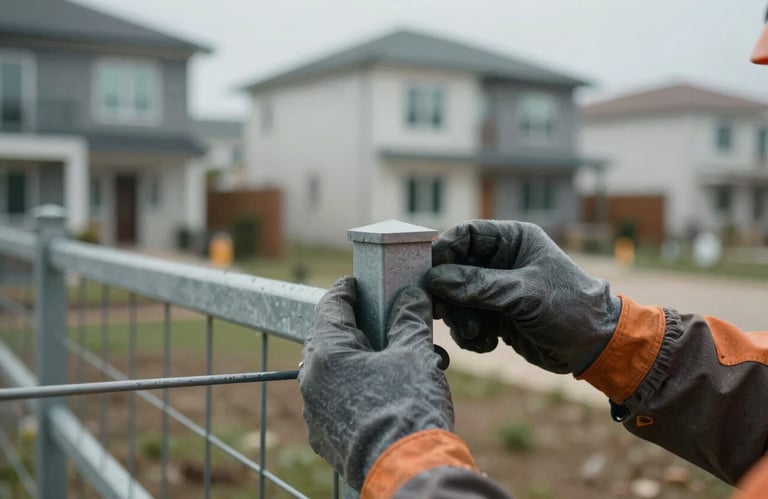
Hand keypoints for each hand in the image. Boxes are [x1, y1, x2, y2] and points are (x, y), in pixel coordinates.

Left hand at [299, 276, 452, 490]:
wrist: (407, 472)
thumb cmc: (409, 408)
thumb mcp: (415, 353)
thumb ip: (409, 318)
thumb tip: (409, 296)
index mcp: (328, 352)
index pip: (331, 305)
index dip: (348, 290)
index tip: (359, 283)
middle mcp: (311, 379)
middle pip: (327, 338)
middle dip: (355, 328)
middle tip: (382, 323)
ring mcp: (314, 411)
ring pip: (331, 372)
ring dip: (356, 361)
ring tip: (392, 362)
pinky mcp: (323, 436)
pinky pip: (333, 401)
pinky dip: (352, 390)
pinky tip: (381, 393)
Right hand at [425, 220, 620, 374]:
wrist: (593, 347)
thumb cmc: (570, 307)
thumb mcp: (524, 294)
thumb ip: (478, 286)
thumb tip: (435, 280)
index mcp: (513, 240)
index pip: (467, 235)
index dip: (445, 250)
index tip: (429, 272)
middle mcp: (501, 261)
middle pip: (454, 268)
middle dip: (448, 292)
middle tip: (440, 311)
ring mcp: (496, 290)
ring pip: (456, 298)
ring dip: (459, 318)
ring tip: (474, 333)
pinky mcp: (494, 316)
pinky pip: (465, 321)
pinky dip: (470, 335)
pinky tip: (487, 344)